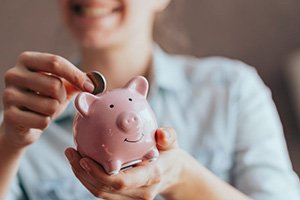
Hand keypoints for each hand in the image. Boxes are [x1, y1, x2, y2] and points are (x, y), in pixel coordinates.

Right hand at [0, 52, 93, 148]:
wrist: (21, 123)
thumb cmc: (44, 99)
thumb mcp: (62, 86)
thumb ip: (77, 80)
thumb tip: (95, 83)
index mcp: (27, 60)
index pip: (55, 62)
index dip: (76, 75)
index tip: (90, 87)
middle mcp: (13, 74)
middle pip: (55, 85)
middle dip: (62, 97)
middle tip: (55, 100)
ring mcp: (8, 95)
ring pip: (50, 105)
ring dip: (54, 111)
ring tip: (44, 110)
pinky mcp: (9, 116)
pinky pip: (43, 121)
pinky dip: (45, 123)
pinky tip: (36, 120)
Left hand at [65, 127, 180, 199]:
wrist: (173, 174)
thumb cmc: (169, 155)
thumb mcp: (172, 143)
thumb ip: (168, 137)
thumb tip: (161, 132)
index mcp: (151, 177)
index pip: (121, 182)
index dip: (100, 174)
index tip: (84, 159)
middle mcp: (140, 192)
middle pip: (105, 190)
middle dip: (83, 173)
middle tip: (71, 152)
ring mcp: (131, 197)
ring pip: (100, 193)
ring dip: (83, 176)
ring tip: (72, 156)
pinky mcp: (124, 197)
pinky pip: (103, 191)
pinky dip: (89, 178)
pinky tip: (82, 162)